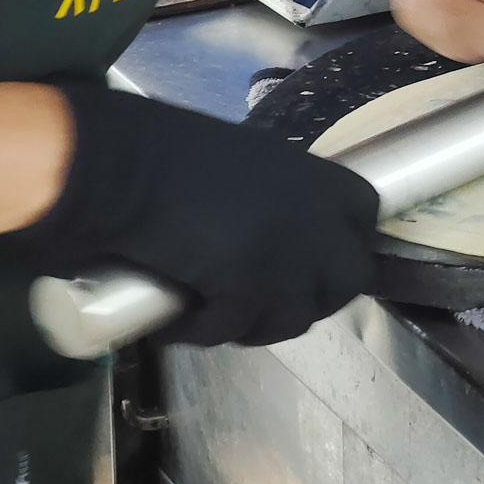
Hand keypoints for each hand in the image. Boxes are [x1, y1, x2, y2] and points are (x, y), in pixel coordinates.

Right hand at [16, 80, 378, 347]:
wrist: (119, 166)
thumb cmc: (164, 154)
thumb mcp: (244, 168)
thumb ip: (274, 201)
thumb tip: (272, 242)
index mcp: (322, 179)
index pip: (365, 222)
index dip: (335, 250)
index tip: (302, 263)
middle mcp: (321, 216)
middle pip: (347, 281)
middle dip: (306, 296)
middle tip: (255, 299)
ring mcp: (293, 254)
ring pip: (294, 318)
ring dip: (250, 322)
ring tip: (206, 309)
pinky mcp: (253, 287)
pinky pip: (234, 330)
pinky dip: (199, 330)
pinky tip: (172, 317)